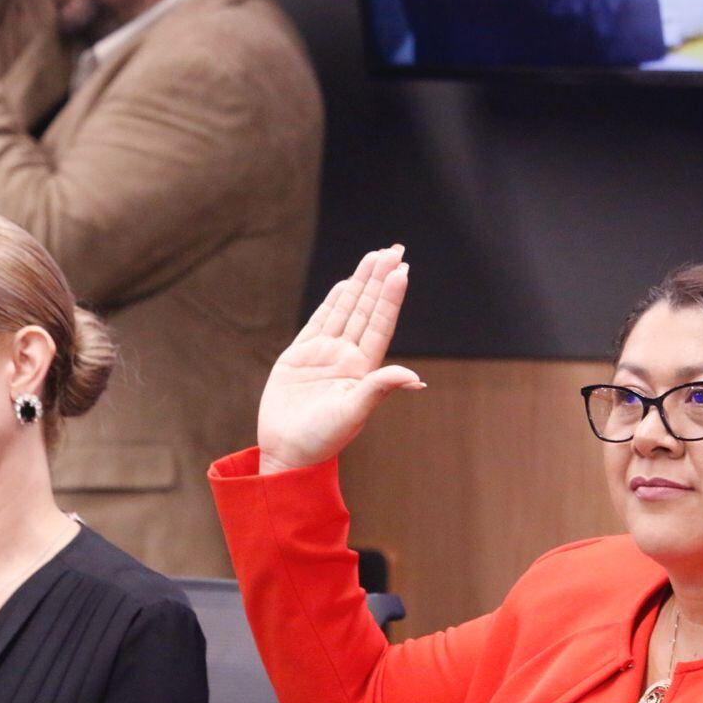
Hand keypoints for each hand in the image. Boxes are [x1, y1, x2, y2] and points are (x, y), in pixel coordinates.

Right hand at [257, 246, 421, 474]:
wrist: (288, 453)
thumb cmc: (322, 440)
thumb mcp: (352, 414)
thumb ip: (378, 390)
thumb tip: (414, 377)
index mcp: (363, 369)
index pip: (380, 324)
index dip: (390, 298)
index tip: (401, 271)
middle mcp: (347, 357)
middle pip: (366, 309)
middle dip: (379, 279)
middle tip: (394, 249)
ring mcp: (323, 354)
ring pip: (345, 310)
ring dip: (359, 283)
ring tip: (374, 255)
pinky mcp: (299, 356)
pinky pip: (319, 321)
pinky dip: (333, 301)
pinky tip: (346, 284)